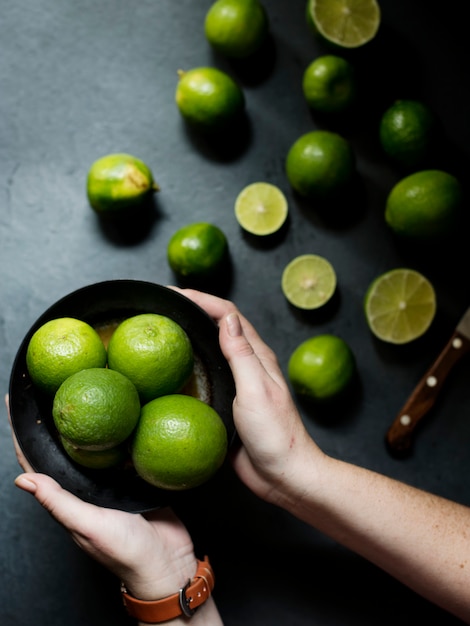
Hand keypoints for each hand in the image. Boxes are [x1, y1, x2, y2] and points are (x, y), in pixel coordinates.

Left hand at [5, 394, 196, 601]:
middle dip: (56, 416)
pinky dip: (123, 429)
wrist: (167, 563)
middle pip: (66, 445)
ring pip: (96, 443)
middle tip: (53, 383)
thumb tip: (22, 479)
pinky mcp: (138, 475)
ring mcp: (113, 480)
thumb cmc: (124, 551)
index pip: (36, 461)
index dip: (22, 434)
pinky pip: (127, 447)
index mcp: (68, 497)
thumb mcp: (87, 525)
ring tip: (85, 386)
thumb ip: (59, 503)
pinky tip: (126, 409)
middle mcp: (87, 485)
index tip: (13, 403)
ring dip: (90, 419)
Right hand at [170, 288, 322, 506]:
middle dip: (191, 310)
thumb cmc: (276, 434)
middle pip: (217, 326)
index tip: (173, 294)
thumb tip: (227, 318)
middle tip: (160, 307)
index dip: (202, 299)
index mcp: (257, 356)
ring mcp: (236, 383)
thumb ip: (241, 354)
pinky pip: (204, 376)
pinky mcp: (225, 403)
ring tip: (159, 331)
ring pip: (209, 349)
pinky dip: (186, 365)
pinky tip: (168, 371)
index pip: (228, 315)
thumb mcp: (256, 390)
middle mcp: (246, 365)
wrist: (283, 475)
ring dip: (188, 334)